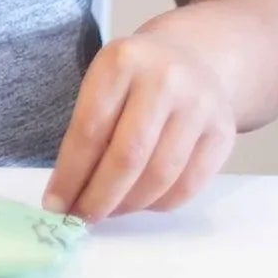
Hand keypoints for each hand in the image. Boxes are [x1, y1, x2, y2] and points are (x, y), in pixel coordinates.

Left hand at [45, 26, 237, 219]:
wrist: (193, 58)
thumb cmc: (133, 78)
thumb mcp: (104, 82)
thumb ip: (89, 129)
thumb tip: (67, 193)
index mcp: (121, 61)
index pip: (90, 129)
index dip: (71, 173)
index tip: (54, 204)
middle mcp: (164, 80)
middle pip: (127, 156)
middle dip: (99, 196)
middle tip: (80, 219)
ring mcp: (200, 106)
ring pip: (160, 175)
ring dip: (128, 204)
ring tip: (107, 211)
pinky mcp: (224, 133)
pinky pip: (189, 184)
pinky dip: (159, 204)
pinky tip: (139, 203)